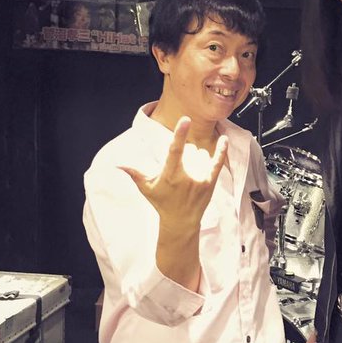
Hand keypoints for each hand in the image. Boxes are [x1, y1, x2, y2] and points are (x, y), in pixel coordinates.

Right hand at [119, 116, 227, 230]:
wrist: (181, 222)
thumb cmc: (162, 204)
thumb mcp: (146, 189)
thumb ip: (134, 174)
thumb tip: (117, 165)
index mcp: (169, 175)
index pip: (175, 150)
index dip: (180, 134)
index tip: (185, 119)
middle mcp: (186, 177)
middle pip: (189, 151)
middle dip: (185, 153)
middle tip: (180, 169)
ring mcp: (200, 180)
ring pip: (201, 155)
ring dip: (196, 157)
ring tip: (190, 171)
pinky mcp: (210, 183)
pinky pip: (217, 163)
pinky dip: (221, 151)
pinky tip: (224, 139)